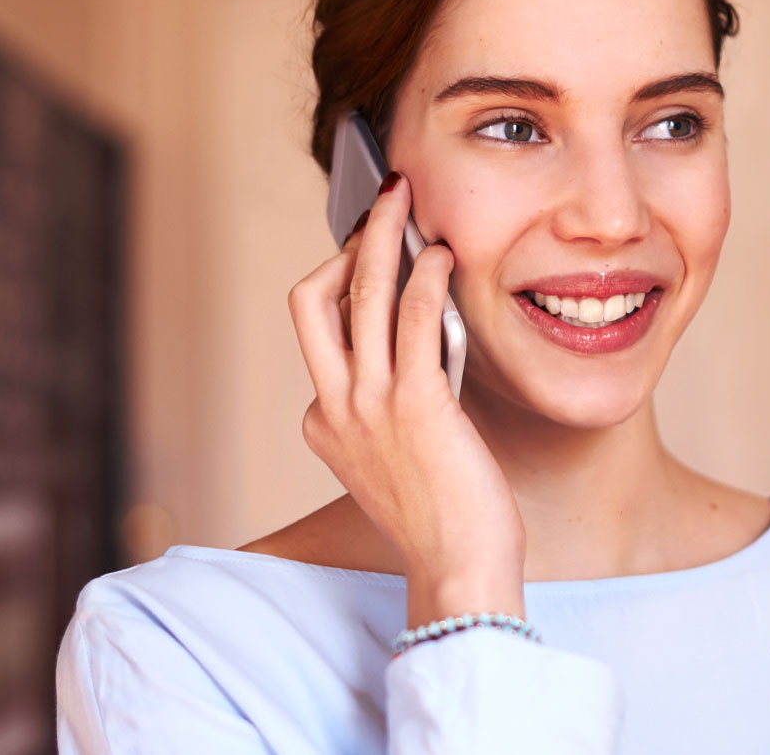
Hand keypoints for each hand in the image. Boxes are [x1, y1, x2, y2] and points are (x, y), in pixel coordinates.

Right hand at [289, 172, 526, 625]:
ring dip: (382, 238)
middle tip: (379, 205)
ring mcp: (368, 405)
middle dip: (345, 243)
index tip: (376, 254)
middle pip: (310, 300)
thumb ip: (391, 396)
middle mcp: (333, 406)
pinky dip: (424, 277)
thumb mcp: (394, 451)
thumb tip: (420, 330)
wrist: (459, 569)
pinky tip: (442, 256)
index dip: (344, 283)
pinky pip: (412, 319)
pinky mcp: (416, 405)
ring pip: (359, 296)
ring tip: (405, 201)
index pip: (317, 332)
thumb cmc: (440, 515)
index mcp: (322, 420)